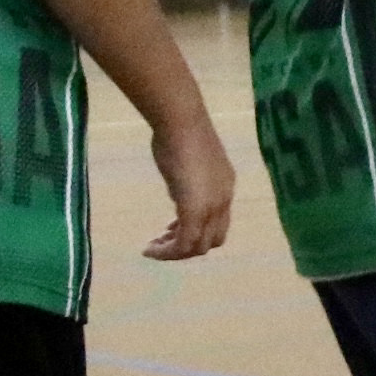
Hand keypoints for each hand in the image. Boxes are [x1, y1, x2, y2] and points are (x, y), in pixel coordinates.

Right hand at [146, 117, 235, 260]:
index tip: (170, 230)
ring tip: (152, 249)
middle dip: (188, 247)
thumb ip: (188, 181)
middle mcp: (224, 200)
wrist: (181, 122)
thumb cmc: (179, 133)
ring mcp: (212, 206)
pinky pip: (184, 243)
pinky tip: (149, 249)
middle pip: (212, 240)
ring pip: (199, 246)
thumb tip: (180, 190)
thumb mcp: (188, 162)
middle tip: (163, 244)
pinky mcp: (195, 209)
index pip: (219, 223)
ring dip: (175, 253)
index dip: (197, 231)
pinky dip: (167, 252)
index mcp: (225, 187)